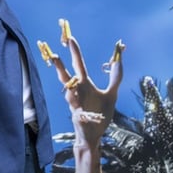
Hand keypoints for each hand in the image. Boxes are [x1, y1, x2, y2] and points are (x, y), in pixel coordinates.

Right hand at [40, 19, 122, 149]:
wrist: (95, 134)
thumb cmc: (100, 113)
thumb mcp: (111, 94)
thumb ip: (115, 78)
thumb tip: (119, 61)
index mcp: (85, 84)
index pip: (78, 64)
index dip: (75, 52)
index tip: (70, 38)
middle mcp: (77, 91)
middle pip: (66, 74)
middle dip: (60, 64)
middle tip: (54, 53)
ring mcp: (75, 102)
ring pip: (68, 91)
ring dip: (66, 85)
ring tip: (64, 84)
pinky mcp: (78, 115)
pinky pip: (75, 108)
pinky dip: (76, 104)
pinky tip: (75, 99)